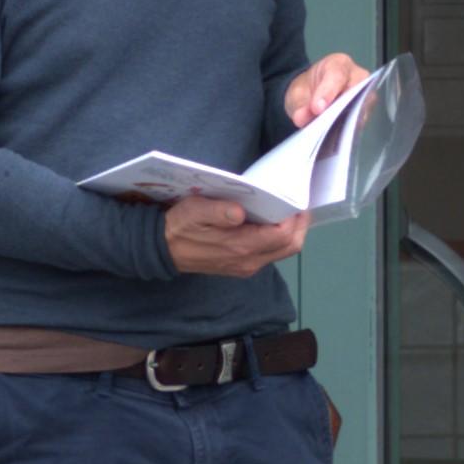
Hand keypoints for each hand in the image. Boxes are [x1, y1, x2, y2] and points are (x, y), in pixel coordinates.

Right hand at [164, 195, 313, 279]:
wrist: (163, 249)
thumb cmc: (180, 226)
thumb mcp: (194, 211)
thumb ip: (217, 211)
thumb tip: (239, 212)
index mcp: (240, 246)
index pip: (282, 235)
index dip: (293, 216)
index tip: (294, 198)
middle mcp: (249, 261)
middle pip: (290, 246)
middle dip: (300, 225)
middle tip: (299, 203)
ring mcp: (247, 265)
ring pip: (283, 251)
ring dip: (291, 231)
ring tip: (288, 209)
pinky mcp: (243, 265)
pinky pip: (271, 253)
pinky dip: (279, 237)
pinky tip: (272, 220)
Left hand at [284, 52, 371, 129]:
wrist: (312, 96)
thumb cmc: (308, 89)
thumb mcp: (296, 93)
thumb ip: (299, 104)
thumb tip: (302, 118)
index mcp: (339, 64)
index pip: (337, 76)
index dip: (327, 93)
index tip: (316, 108)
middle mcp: (358, 77)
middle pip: (355, 93)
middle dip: (338, 110)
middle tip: (322, 125)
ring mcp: (365, 95)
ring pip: (361, 109)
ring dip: (344, 123)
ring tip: (327, 134)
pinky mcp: (365, 113)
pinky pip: (359, 122)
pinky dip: (347, 131)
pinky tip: (334, 137)